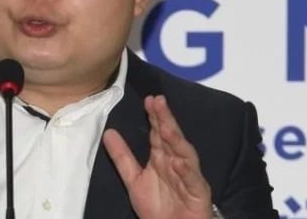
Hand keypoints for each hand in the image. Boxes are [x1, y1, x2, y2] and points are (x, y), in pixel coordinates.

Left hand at [103, 95, 210, 218]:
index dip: (154, 117)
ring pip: (184, 154)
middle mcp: (176, 162)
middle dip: (166, 120)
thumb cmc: (157, 207)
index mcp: (162, 158)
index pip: (158, 133)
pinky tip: (179, 162)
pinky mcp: (198, 193)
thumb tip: (108, 132)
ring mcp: (189, 176)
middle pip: (171, 138)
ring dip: (176, 140)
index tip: (149, 100)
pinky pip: (193, 181)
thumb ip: (122, 157)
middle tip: (159, 101)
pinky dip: (187, 171)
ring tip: (166, 127)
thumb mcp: (133, 180)